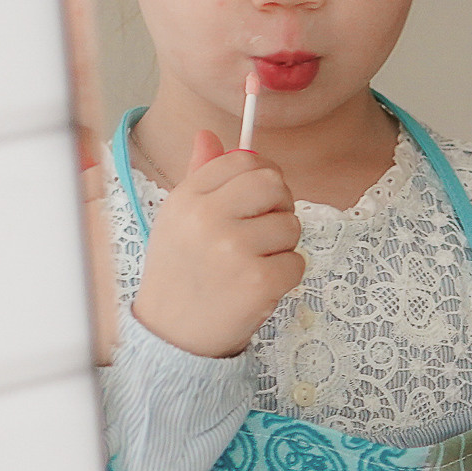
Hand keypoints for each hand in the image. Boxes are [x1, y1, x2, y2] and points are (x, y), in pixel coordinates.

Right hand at [131, 130, 304, 356]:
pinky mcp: (259, 281)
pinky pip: (297, 261)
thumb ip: (199, 175)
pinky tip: (258, 287)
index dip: (260, 176)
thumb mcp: (178, 220)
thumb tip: (209, 135)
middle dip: (279, 204)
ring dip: (282, 245)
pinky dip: (285, 276)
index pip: (243, 160)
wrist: (174, 335)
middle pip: (273, 183)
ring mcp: (234, 249)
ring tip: (252, 263)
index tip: (257, 198)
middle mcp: (207, 218)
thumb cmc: (181, 272)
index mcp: (188, 198)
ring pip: (290, 224)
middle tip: (263, 230)